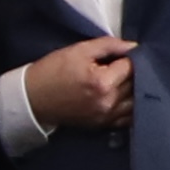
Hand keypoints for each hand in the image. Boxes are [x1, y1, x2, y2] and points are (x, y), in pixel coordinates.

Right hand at [14, 36, 136, 136]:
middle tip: (121, 65)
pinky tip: (127, 97)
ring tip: (125, 80)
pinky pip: (128, 118)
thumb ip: (109, 45)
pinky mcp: (103, 125)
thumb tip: (133, 46)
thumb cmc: (53, 71)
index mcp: (103, 82)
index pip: (131, 65)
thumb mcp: (78, 50)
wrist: (32, 99)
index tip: (118, 54)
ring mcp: (107, 116)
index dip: (127, 56)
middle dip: (133, 71)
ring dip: (135, 89)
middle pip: (136, 83)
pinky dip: (132, 107)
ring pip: (136, 101)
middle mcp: (109, 102)